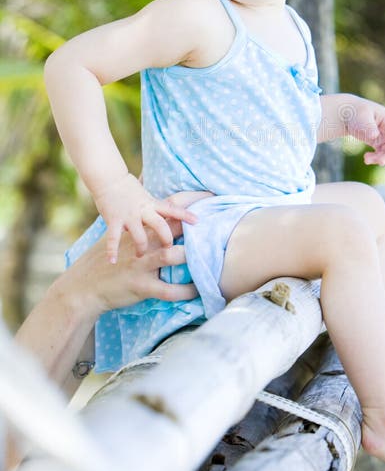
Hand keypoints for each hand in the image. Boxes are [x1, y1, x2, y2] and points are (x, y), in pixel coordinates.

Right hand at [70, 190, 211, 313]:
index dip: (189, 201)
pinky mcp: (139, 284)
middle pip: (169, 227)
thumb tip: (141, 178)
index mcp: (139, 228)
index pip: (168, 209)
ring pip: (168, 255)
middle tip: (215, 227)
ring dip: (186, 256)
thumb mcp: (117, 231)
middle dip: (190, 227)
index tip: (212, 196)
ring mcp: (139, 263)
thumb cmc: (103, 257)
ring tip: (205, 259)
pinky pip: (165, 289)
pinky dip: (183, 292)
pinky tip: (196, 292)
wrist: (83, 285)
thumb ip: (136, 211)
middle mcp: (141, 242)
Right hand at [94, 173, 198, 262]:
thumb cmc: (128, 187)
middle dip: (166, 238)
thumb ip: (158, 204)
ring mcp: (128, 216)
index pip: (172, 209)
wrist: (108, 179)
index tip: (197, 221)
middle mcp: (143, 210)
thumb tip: (175, 200)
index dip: (185, 215)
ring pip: (139, 236)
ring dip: (142, 248)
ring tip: (140, 256)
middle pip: (160, 225)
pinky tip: (113, 261)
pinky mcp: (114, 221)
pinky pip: (113, 238)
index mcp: (152, 204)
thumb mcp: (146, 195)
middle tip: (169, 248)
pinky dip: (112, 250)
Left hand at [345, 97, 384, 165]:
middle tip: (379, 162)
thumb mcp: (361, 117)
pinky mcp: (378, 142)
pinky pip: (381, 153)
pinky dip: (375, 158)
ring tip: (366, 160)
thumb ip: (368, 126)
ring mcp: (384, 136)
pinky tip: (366, 158)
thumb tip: (375, 136)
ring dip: (380, 158)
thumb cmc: (355, 113)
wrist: (347, 115)